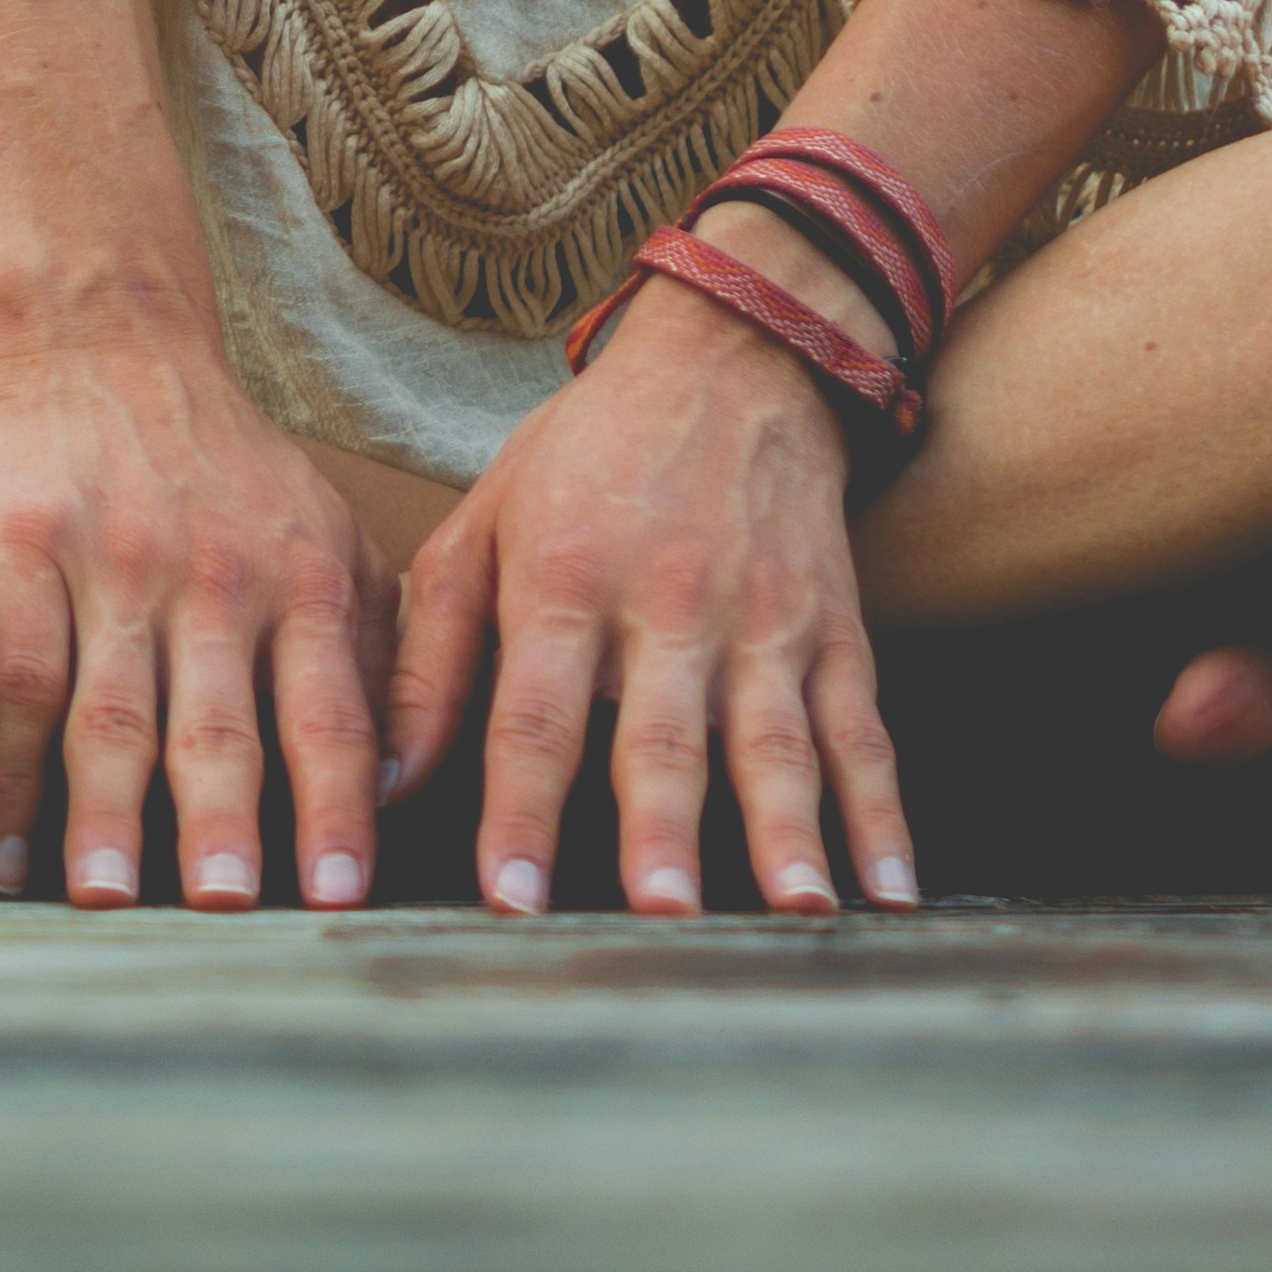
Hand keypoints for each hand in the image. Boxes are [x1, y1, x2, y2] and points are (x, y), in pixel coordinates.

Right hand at [0, 334, 393, 907]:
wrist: (105, 338)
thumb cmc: (225, 465)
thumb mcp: (321, 530)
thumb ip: (367, 646)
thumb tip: (405, 784)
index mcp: (303, 577)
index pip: (329, 711)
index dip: (335, 805)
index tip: (342, 897)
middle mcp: (217, 576)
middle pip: (220, 722)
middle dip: (226, 821)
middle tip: (228, 912)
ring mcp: (116, 561)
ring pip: (114, 709)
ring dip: (108, 814)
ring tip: (107, 903)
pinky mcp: (23, 549)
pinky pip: (19, 680)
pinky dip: (8, 777)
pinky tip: (6, 858)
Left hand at [382, 278, 921, 917]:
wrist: (731, 353)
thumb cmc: (588, 455)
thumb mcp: (485, 524)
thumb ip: (433, 660)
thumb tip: (380, 784)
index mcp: (564, 580)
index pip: (536, 715)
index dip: (522, 811)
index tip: (513, 901)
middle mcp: (668, 602)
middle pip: (662, 736)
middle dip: (663, 831)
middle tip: (662, 918)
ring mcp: (764, 618)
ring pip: (776, 741)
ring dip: (787, 832)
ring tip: (796, 912)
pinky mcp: (836, 626)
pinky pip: (863, 733)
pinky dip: (882, 817)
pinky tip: (890, 892)